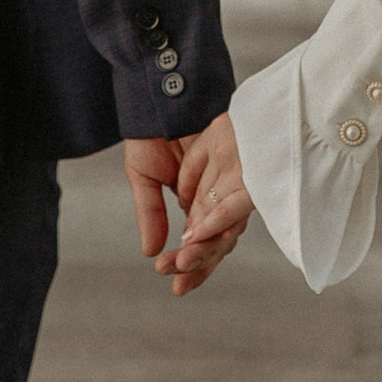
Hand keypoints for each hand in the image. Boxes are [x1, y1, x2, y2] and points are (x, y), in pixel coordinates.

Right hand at [124, 116, 251, 295]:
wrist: (159, 93)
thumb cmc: (152, 133)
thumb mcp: (143, 178)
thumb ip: (150, 214)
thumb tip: (150, 253)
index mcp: (197, 205)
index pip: (199, 245)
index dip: (189, 268)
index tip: (174, 288)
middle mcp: (217, 197)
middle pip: (217, 243)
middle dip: (198, 265)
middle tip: (178, 278)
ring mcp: (229, 182)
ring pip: (228, 226)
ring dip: (205, 247)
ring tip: (183, 260)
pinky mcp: (238, 165)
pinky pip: (233, 199)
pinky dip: (215, 219)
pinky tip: (197, 235)